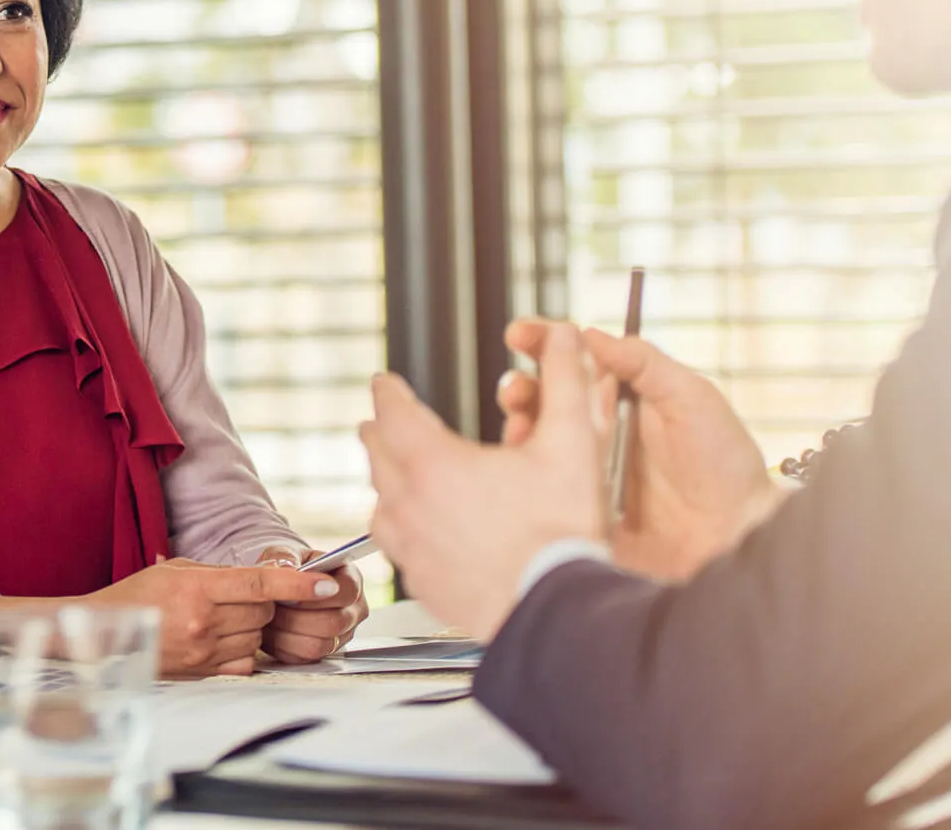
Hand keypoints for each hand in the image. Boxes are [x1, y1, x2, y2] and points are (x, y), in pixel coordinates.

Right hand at [81, 558, 340, 676]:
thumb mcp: (178, 570)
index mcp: (198, 588)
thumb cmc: (140, 595)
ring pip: (257, 637)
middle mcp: (204, 622)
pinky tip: (220, 640)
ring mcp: (204, 652)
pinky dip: (242, 650)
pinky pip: (245, 662)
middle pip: (264, 612)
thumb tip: (267, 578)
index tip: (326, 584)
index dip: (298, 585)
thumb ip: (222, 574)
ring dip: (251, 627)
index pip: (261, 584)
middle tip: (235, 597)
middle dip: (262, 603)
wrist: (106, 634)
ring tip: (220, 619)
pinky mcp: (203, 674)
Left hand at [256, 546, 367, 663]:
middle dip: (297, 616)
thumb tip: (289, 568)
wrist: (278, 589)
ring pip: (318, 645)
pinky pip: (305, 659)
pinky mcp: (325, 653)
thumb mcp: (283, 554)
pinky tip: (271, 632)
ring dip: (288, 633)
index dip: (316, 594)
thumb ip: (284, 558)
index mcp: (350, 580)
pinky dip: (283, 647)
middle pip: (334, 622)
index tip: (290, 594)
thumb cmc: (287, 568)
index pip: (346, 591)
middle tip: (274, 607)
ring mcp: (342, 635)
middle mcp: (353, 610)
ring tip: (269, 618)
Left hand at [362, 322, 604, 640]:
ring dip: (386, 483)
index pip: (392, 412)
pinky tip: (419, 530)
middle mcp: (410, 505)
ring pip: (381, 504)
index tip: (384, 383)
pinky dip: (402, 528)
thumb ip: (567, 381)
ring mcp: (411, 549)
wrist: (557, 614)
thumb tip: (565, 336)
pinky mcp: (422, 584)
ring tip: (396, 474)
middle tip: (382, 422)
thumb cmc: (562, 535)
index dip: (388, 392)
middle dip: (381, 433)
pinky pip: (397, 547)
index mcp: (434, 464)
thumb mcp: (572, 445)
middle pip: (378, 456)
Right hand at [496, 320, 786, 580]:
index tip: (519, 335)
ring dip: (518, 428)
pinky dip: (524, 476)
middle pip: (544, 399)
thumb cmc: (725, 464)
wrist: (737, 536)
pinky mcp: (580, 510)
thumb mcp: (692, 399)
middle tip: (515, 391)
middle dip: (519, 387)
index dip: (543, 343)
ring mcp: (586, 471)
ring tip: (518, 430)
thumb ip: (644, 363)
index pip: (575, 362)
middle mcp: (599, 431)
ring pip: (536, 442)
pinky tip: (523, 471)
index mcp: (623, 399)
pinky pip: (542, 490)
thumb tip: (590, 333)